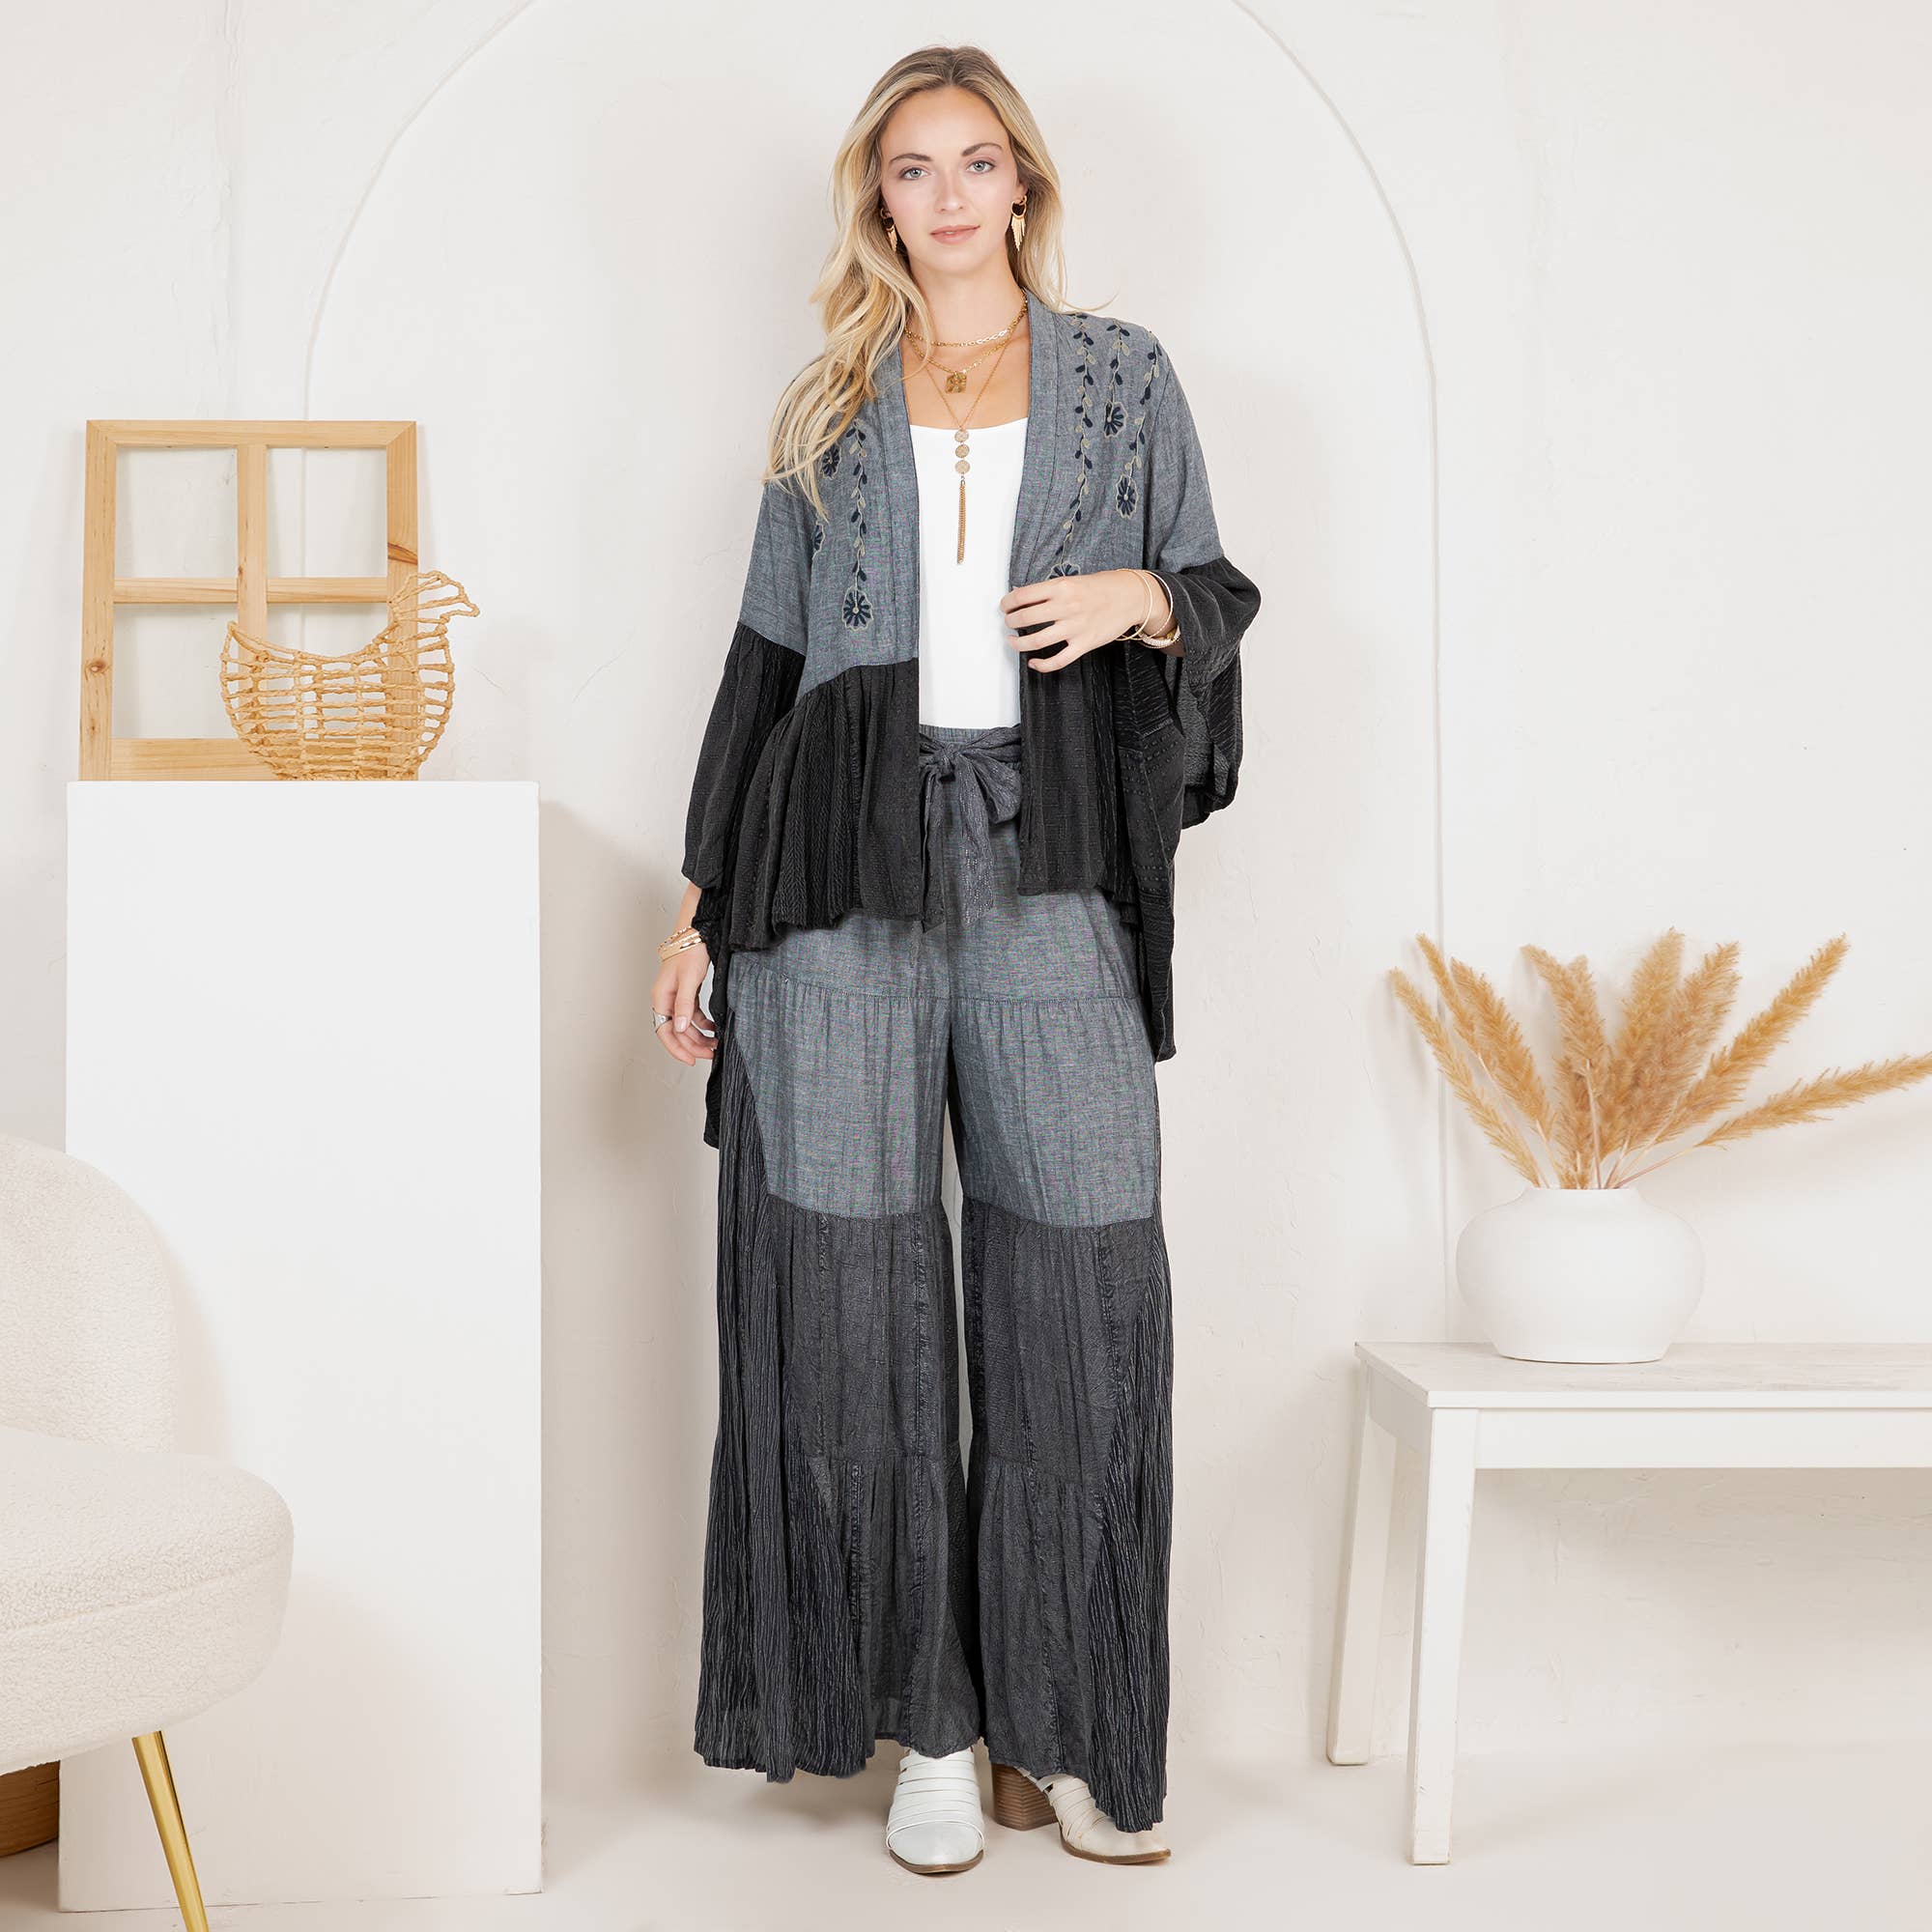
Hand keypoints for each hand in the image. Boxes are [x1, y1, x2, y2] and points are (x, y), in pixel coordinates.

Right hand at [652, 941, 716, 1065]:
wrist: (697, 931)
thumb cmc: (690, 951)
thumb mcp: (689, 980)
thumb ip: (684, 1005)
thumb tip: (680, 1028)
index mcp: (661, 998)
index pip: (665, 1032)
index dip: (677, 1049)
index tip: (692, 1060)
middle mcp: (666, 1000)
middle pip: (677, 1031)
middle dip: (693, 1045)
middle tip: (712, 1054)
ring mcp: (676, 997)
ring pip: (686, 1025)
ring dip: (699, 1036)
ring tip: (716, 1043)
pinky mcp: (687, 992)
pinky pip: (693, 1015)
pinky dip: (703, 1024)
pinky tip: (714, 1028)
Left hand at [999, 568, 1169, 670]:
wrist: (1130, 597)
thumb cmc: (1102, 587)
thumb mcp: (1072, 580)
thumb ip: (1047, 589)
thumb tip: (1019, 594)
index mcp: (1061, 587)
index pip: (1023, 595)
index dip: (1007, 603)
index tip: (1004, 607)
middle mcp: (1066, 606)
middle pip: (1025, 618)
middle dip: (1010, 622)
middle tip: (1008, 623)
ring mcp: (1075, 627)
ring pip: (1037, 641)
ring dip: (1018, 644)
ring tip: (1013, 642)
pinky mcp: (1085, 644)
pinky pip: (1058, 660)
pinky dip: (1041, 665)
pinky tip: (1033, 663)